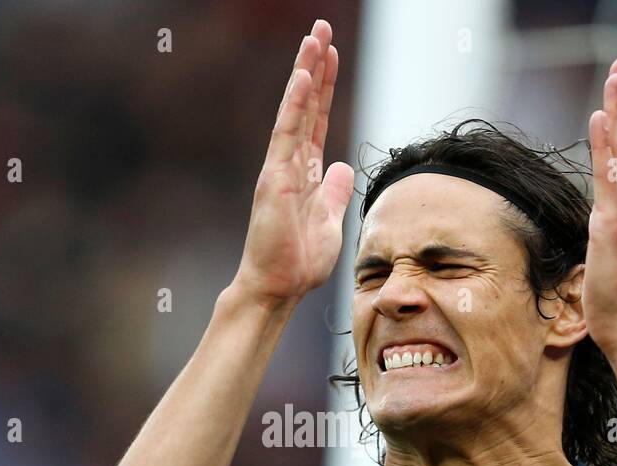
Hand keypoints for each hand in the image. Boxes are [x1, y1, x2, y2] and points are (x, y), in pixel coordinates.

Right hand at [232, 19, 354, 307]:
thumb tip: (342, 167)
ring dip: (305, 72)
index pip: (317, 118)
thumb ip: (334, 192)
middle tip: (321, 27)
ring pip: (295, 110)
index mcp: (305, 172)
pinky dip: (294, 104)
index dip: (325, 85)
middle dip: (315, 65)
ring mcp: (280, 167)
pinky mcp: (274, 178)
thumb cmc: (299, 261)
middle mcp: (290, 163)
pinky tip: (302, 76)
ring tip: (314, 37)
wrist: (279, 287)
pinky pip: (286, 133)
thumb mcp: (330, 220)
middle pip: (306, 104)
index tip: (331, 53)